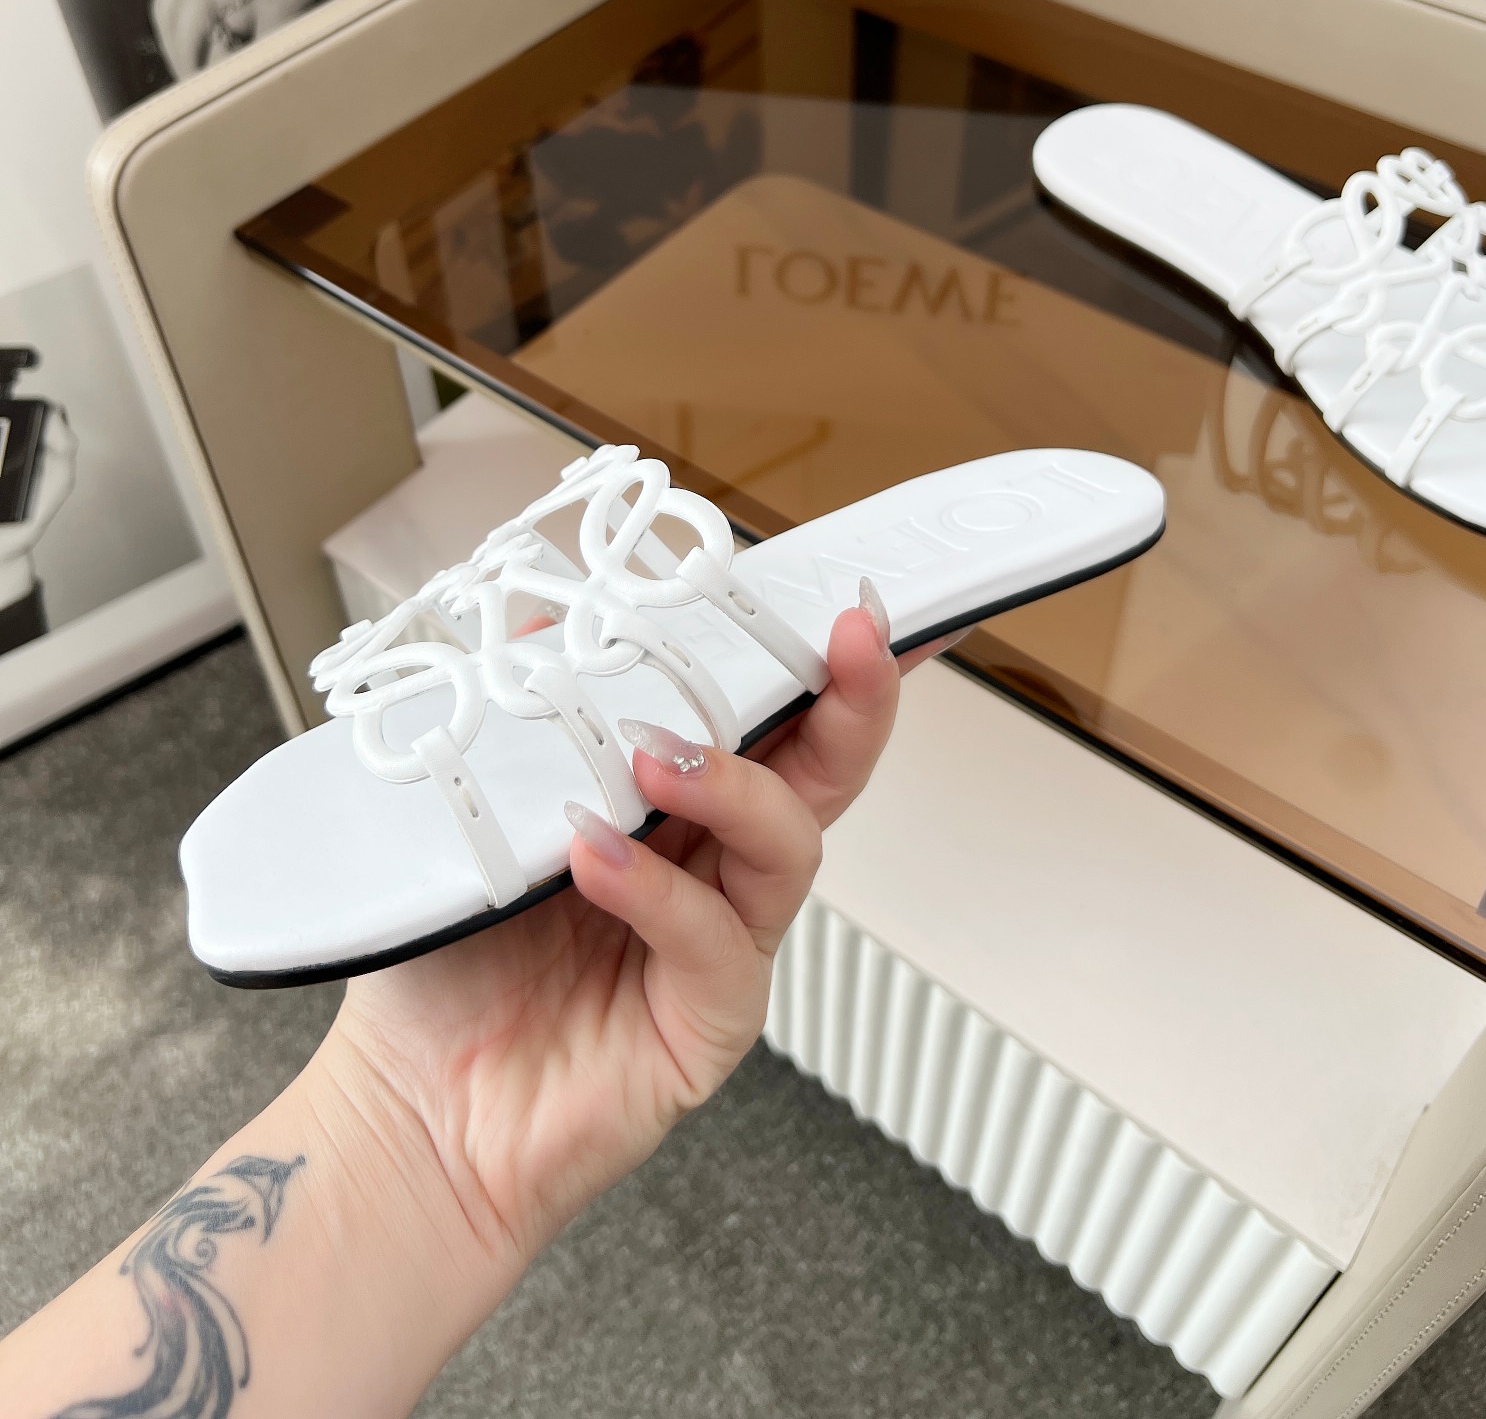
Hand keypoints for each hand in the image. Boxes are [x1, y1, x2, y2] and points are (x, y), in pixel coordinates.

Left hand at [323, 596, 936, 1304]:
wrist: (413, 1110)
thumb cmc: (449, 963)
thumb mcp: (473, 812)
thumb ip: (521, 715)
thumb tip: (548, 617)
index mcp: (674, 806)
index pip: (765, 717)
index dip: (815, 657)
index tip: (844, 595)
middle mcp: (714, 869)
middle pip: (822, 773)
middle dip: (852, 699)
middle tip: (851, 640)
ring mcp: (721, 945)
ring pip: (788, 846)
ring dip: (733, 786)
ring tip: (654, 758)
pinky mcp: (709, 1021)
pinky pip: (713, 942)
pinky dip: (657, 891)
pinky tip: (595, 864)